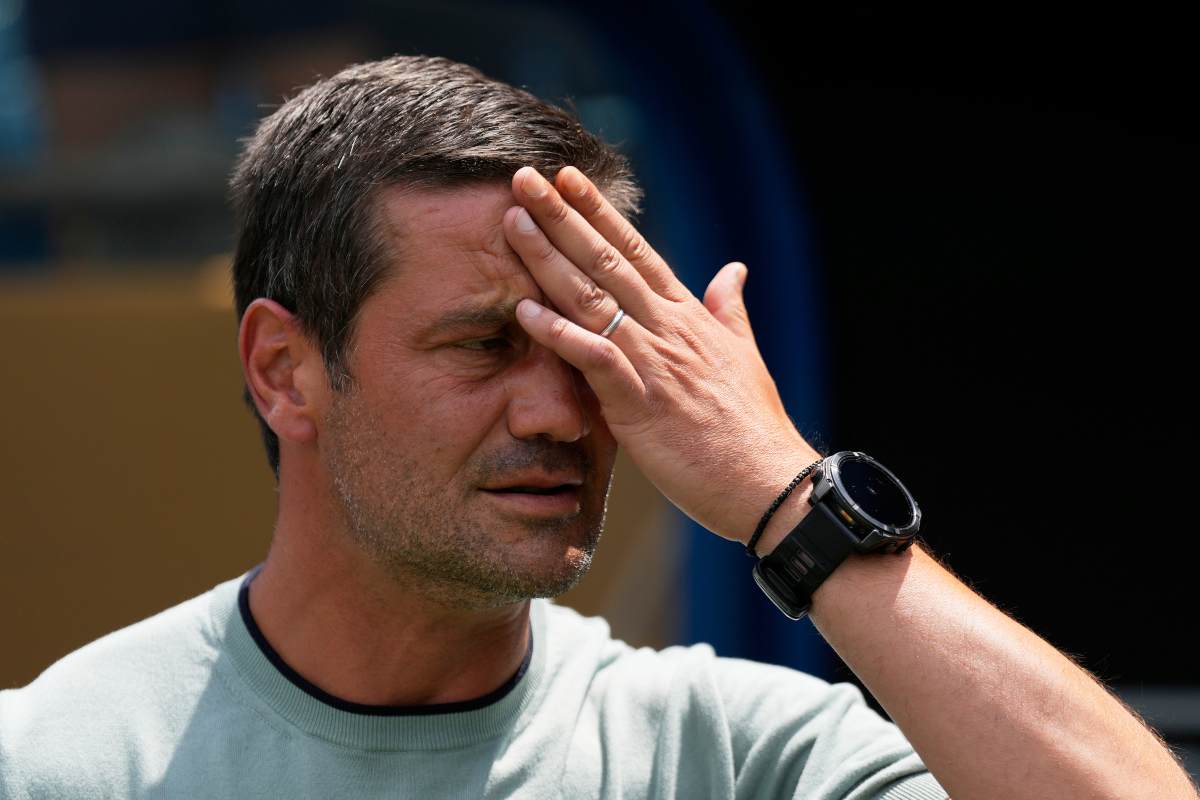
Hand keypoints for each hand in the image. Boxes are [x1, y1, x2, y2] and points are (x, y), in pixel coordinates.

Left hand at [503, 166, 821, 543]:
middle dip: (562, 217)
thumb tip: (734, 269)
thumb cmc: (753, 428)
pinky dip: (561, 334)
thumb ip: (731, 310)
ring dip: (549, 260)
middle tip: (524, 178)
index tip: (568, 179)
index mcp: (688, 316)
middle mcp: (668, 328)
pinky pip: (595, 359)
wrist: (770, 482)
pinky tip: (525, 310)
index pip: (636, 251)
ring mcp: (654, 363)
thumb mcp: (744, 356)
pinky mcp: (641, 404)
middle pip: (607, 261)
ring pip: (593, 298)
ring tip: (514, 224)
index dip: (600, 213)